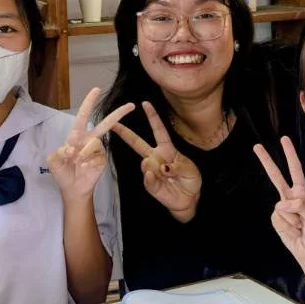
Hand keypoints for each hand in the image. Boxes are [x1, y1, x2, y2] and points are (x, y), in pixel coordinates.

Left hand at [47, 88, 133, 204]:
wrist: (72, 189)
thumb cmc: (62, 172)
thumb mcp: (54, 161)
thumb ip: (60, 151)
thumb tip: (72, 147)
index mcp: (77, 135)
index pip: (82, 116)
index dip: (89, 102)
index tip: (97, 90)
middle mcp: (89, 139)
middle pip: (105, 124)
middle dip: (118, 114)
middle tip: (131, 105)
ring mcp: (97, 150)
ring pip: (95, 142)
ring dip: (84, 152)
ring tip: (77, 161)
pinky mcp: (103, 160)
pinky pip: (98, 156)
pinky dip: (89, 162)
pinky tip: (84, 168)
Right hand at [111, 101, 202, 221]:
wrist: (189, 199)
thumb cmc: (190, 180)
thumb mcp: (190, 170)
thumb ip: (177, 167)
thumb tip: (162, 167)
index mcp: (167, 150)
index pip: (159, 131)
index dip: (152, 117)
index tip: (145, 103)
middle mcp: (156, 158)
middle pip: (137, 143)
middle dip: (125, 133)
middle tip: (114, 124)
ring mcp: (151, 170)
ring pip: (145, 163)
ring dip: (155, 168)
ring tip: (166, 174)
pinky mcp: (150, 184)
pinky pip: (147, 178)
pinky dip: (151, 178)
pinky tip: (154, 177)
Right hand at [254, 136, 304, 268]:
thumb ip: (299, 207)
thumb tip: (281, 203)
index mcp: (302, 192)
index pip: (295, 170)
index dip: (290, 155)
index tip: (284, 139)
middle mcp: (290, 197)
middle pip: (276, 177)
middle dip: (266, 162)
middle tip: (256, 146)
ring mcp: (282, 208)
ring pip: (280, 207)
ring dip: (292, 221)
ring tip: (301, 227)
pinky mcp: (276, 219)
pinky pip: (277, 218)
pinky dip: (286, 227)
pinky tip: (293, 231)